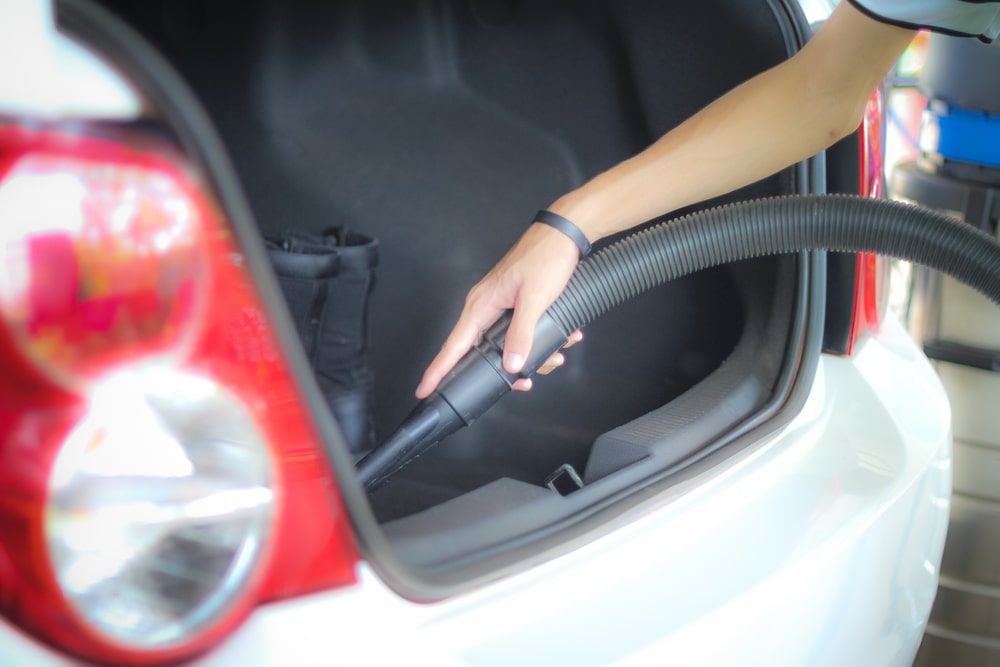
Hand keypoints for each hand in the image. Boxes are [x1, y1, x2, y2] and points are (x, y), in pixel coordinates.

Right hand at [416, 223, 584, 397]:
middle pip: (483, 352)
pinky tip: (562, 337)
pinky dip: (542, 340)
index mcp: (481, 305)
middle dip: (507, 370)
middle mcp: (486, 307)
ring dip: (534, 355)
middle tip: (523, 382)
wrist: (564, 235)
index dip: (438, 370)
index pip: (453, 345)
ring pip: (508, 346)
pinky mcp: (516, 306)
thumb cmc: (545, 257)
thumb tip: (510, 364)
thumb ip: (522, 333)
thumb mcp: (535, 299)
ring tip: (556, 354)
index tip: (425, 389)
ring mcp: (501, 307)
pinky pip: (522, 333)